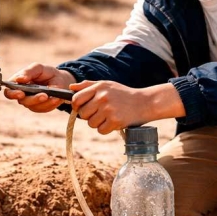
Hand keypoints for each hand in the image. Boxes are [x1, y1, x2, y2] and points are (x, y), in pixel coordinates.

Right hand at [3, 63, 76, 112]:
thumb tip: (19, 79)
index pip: (9, 92)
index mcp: (17, 84)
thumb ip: (28, 72)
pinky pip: (44, 108)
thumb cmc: (45, 72)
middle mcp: (22, 95)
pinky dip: (51, 104)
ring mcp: (31, 102)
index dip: (12, 94)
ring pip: (34, 106)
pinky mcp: (41, 107)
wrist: (59, 79)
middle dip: (33, 99)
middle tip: (43, 95)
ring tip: (51, 96)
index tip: (21, 93)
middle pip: (22, 101)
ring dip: (43, 102)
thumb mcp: (37, 68)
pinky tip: (56, 98)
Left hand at [70, 81, 185, 133]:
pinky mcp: (115, 121)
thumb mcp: (107, 85)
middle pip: (83, 114)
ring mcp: (109, 109)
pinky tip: (114, 122)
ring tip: (108, 117)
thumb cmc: (123, 94)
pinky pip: (101, 130)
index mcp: (99, 87)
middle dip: (89, 116)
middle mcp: (102, 97)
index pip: (76, 99)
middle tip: (100, 113)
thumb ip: (88, 85)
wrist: (145, 102)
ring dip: (98, 123)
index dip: (76, 106)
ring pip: (91, 124)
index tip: (82, 108)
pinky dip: (106, 129)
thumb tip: (71, 87)